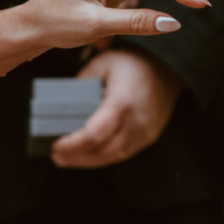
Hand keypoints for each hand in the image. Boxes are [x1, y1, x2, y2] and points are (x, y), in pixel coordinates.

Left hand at [52, 49, 180, 168]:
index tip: (56, 145)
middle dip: (76, 157)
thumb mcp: (102, 62)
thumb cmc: (132, 63)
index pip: (95, 133)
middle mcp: (136, 122)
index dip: (73, 145)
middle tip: (55, 155)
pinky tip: (87, 154)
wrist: (168, 68)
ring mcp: (144, 133)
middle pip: (102, 151)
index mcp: (122, 101)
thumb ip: (81, 82)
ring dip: (87, 161)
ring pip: (112, 157)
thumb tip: (62, 104)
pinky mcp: (148, 138)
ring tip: (66, 158)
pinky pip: (122, 154)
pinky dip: (102, 156)